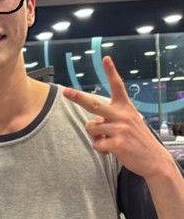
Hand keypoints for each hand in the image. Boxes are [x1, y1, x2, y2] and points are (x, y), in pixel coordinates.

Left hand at [62, 56, 172, 179]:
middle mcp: (122, 115)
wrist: (153, 159)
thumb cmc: (137, 140)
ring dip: (95, 136)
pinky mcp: (117, 143)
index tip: (106, 58)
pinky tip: (112, 150)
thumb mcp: (129, 123)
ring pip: (91, 128)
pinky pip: (96, 145)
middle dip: (78, 98)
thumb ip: (110, 119)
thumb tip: (93, 124)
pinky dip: (101, 150)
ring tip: (108, 140)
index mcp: (126, 107)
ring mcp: (119, 129)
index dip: (111, 72)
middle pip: (94, 104)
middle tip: (65, 92)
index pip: (118, 86)